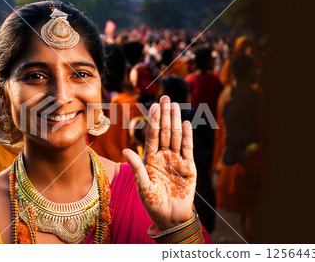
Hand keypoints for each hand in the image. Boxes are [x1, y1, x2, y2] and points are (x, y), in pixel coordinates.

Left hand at [123, 95, 196, 230]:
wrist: (171, 217)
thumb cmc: (153, 203)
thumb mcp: (142, 186)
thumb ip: (136, 168)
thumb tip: (125, 150)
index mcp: (150, 159)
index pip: (152, 136)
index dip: (153, 121)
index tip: (153, 105)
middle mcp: (163, 156)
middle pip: (164, 132)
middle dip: (164, 115)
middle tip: (165, 97)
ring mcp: (176, 160)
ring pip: (175, 137)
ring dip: (175, 121)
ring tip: (174, 105)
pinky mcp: (189, 167)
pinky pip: (187, 149)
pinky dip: (187, 136)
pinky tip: (185, 123)